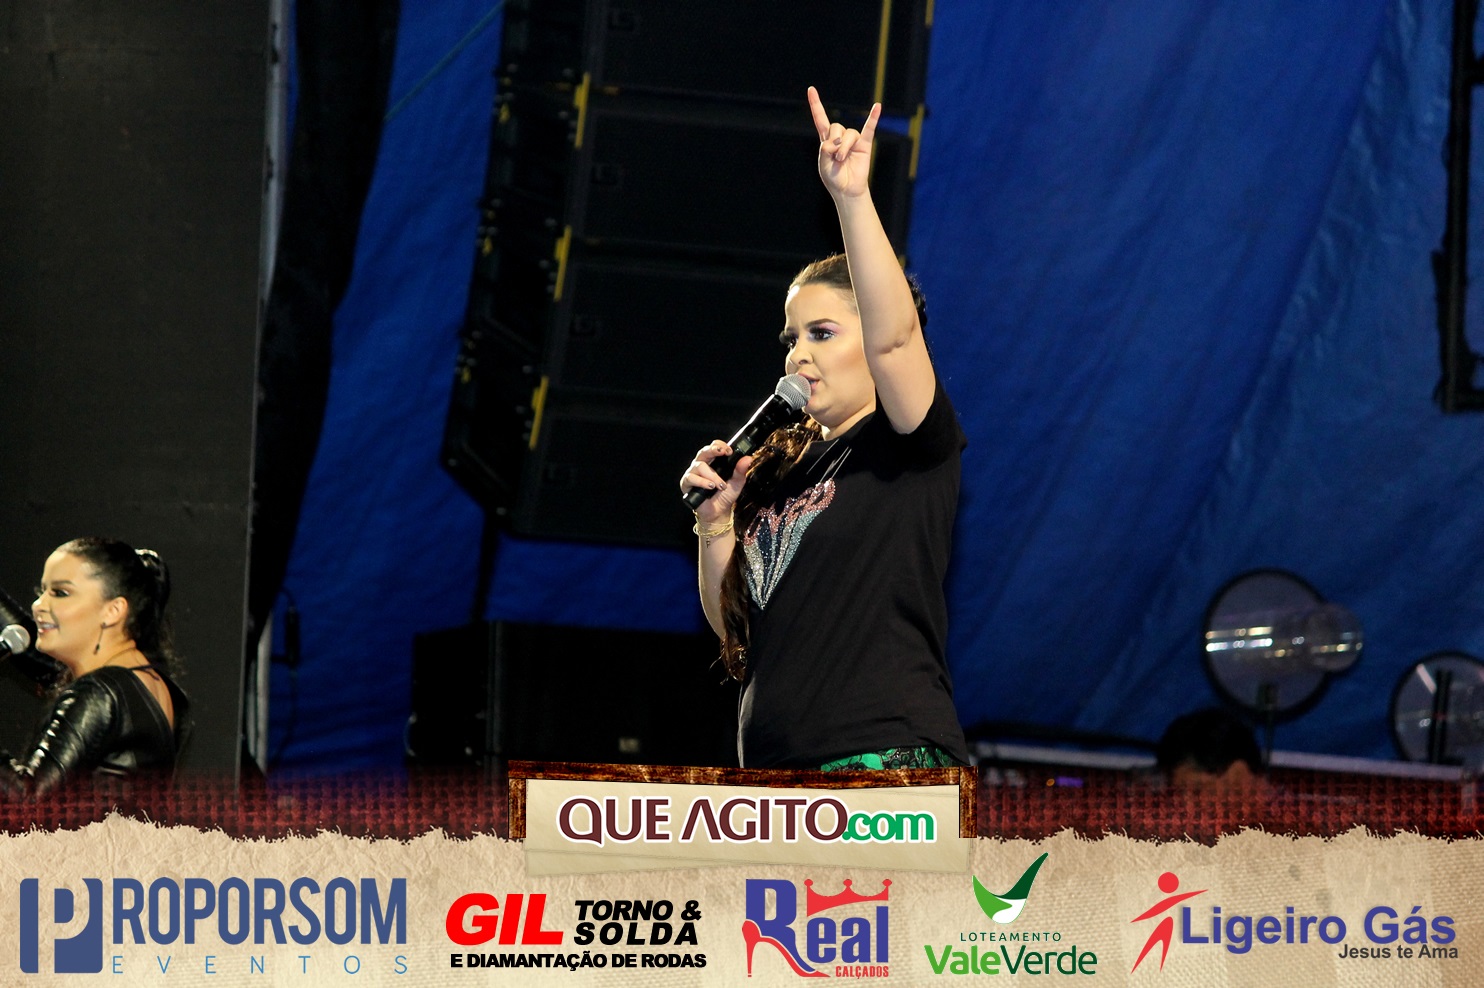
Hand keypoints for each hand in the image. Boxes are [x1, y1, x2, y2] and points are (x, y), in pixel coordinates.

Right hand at [680, 440, 753, 524]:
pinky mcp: (686, 483)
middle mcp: (702, 464)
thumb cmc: (725, 495)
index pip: (714, 447)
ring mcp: (693, 473)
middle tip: (723, 453)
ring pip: (699, 466)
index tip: (729, 451)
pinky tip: (710, 487)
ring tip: (720, 485)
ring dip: (712, 475)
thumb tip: (748, 458)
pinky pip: (691, 478)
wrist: (718, 512)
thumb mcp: (737, 483)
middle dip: (713, 450)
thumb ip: (740, 470)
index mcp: (713, 461)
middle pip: (704, 451)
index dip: (720, 446)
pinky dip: (701, 482)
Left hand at [808, 85, 879, 200]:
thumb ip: (826, 150)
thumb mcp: (823, 164)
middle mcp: (840, 137)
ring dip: (844, 147)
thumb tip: (836, 141)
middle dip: (834, 142)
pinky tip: (877, 107)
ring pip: (849, 134)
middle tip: (836, 157)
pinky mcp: (865, 145)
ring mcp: (853, 140)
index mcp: (827, 140)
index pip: (820, 118)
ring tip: (842, 160)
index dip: (816, 104)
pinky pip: (869, 128)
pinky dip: (873, 118)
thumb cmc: (834, 178)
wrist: (847, 190)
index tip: (811, 89)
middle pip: (836, 127)